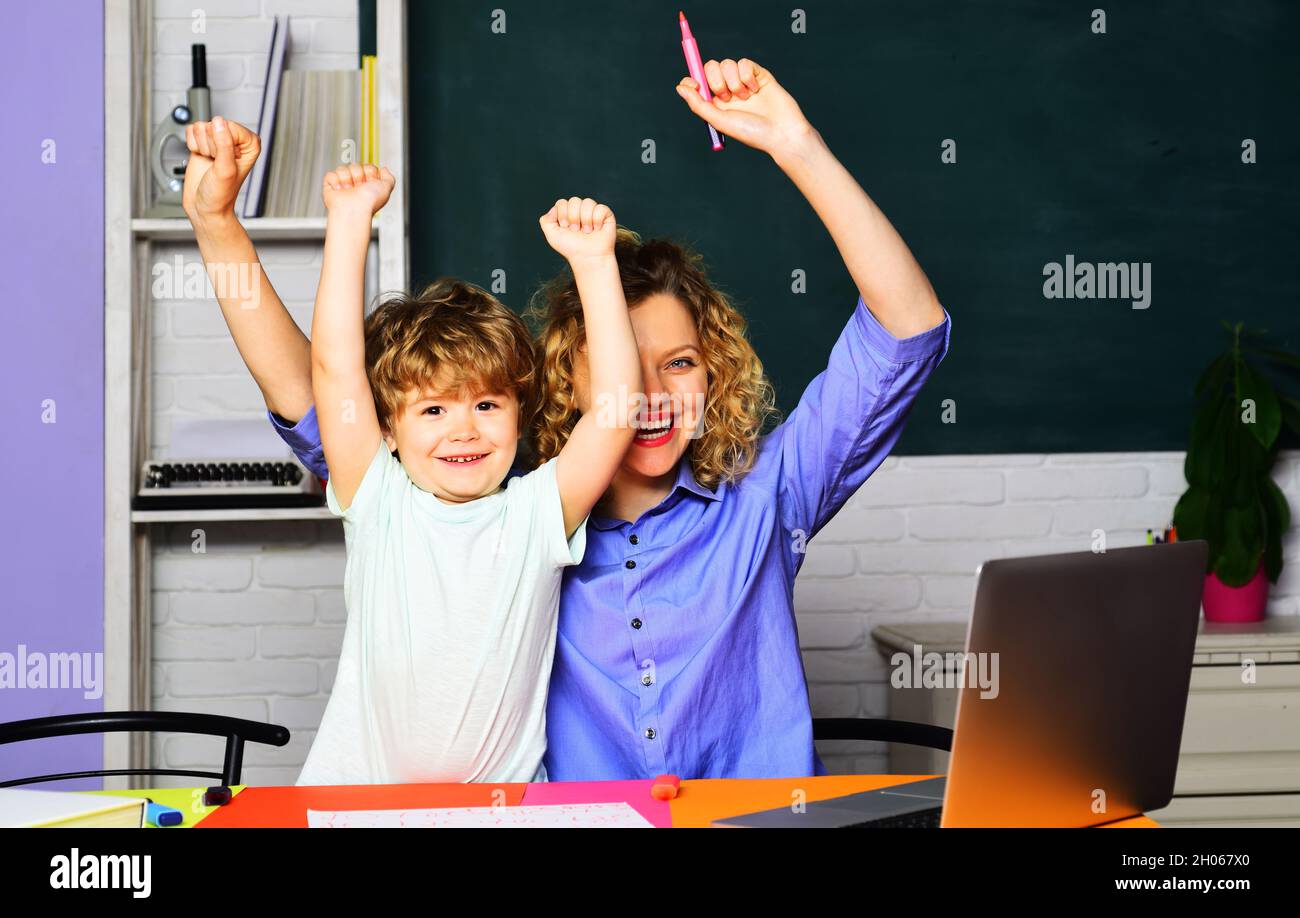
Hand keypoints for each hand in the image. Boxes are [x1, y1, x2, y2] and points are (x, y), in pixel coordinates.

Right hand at [182, 116, 260, 220]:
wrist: (205, 207)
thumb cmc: (221, 194)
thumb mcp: (225, 169)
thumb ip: (224, 144)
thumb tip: (219, 122)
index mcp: (250, 144)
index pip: (229, 126)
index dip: (222, 144)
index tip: (225, 161)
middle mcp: (235, 139)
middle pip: (213, 125)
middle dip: (210, 146)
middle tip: (215, 164)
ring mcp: (218, 140)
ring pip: (201, 127)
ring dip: (201, 147)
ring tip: (210, 162)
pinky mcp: (203, 141)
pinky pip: (191, 130)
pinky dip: (192, 145)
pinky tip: (201, 158)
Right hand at [321, 163, 395, 215]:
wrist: (354, 210)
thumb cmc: (369, 202)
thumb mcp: (387, 187)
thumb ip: (389, 177)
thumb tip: (384, 169)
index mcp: (368, 184)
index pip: (368, 167)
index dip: (369, 172)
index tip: (370, 182)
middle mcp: (356, 184)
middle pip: (355, 165)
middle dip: (358, 175)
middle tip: (359, 187)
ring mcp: (343, 184)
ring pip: (343, 168)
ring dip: (347, 178)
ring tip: (349, 190)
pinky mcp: (331, 186)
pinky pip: (330, 174)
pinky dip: (335, 181)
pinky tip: (340, 190)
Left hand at [539, 197, 616, 263]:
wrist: (587, 258)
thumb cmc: (571, 248)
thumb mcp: (552, 236)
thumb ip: (545, 220)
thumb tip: (554, 208)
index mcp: (567, 213)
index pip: (562, 203)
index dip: (562, 214)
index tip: (565, 228)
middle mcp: (580, 211)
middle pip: (574, 200)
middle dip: (573, 217)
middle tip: (576, 230)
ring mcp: (593, 212)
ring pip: (588, 202)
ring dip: (585, 219)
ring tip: (587, 231)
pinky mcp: (606, 215)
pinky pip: (601, 208)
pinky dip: (597, 220)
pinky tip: (597, 229)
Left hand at [675, 58, 814, 157]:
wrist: (781, 132)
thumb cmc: (751, 132)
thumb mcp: (719, 121)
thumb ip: (698, 104)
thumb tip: (680, 87)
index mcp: (716, 103)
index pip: (698, 82)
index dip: (692, 79)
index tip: (694, 84)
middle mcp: (728, 91)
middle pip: (710, 68)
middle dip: (715, 80)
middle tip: (726, 97)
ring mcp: (743, 81)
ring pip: (727, 63)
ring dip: (734, 81)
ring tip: (745, 98)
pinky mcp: (758, 74)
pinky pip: (745, 63)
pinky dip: (747, 77)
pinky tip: (756, 90)